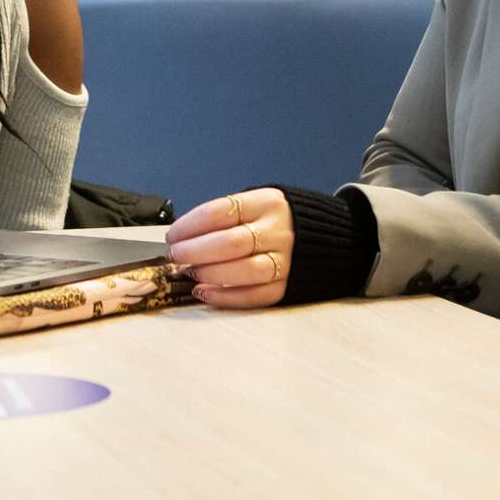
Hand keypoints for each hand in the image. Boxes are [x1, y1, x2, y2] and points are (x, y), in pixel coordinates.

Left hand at [165, 188, 293, 307]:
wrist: (327, 236)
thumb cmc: (276, 220)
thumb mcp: (256, 204)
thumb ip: (225, 217)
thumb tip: (183, 236)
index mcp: (266, 203)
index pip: (220, 212)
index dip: (190, 226)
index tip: (173, 235)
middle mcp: (277, 230)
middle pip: (230, 242)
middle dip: (194, 251)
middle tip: (176, 255)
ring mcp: (285, 259)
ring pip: (244, 270)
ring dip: (209, 273)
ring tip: (191, 272)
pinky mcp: (287, 285)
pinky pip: (254, 295)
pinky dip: (226, 296)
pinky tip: (205, 292)